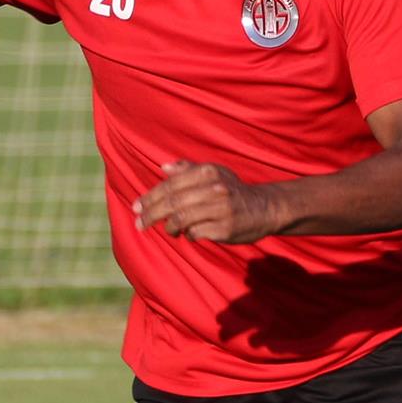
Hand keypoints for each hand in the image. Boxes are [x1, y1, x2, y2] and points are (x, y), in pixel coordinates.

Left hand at [133, 162, 283, 242]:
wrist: (264, 208)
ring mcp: (221, 209)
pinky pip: (196, 233)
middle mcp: (214, 189)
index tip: (136, 207)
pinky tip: (190, 233)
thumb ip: (188, 169)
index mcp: (208, 173)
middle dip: (151, 214)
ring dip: (169, 227)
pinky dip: (188, 234)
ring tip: (169, 230)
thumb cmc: (232, 190)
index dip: (150, 197)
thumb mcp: (214, 173)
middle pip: (172, 203)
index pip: (171, 185)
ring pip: (181, 220)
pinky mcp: (225, 229)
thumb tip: (164, 167)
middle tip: (139, 223)